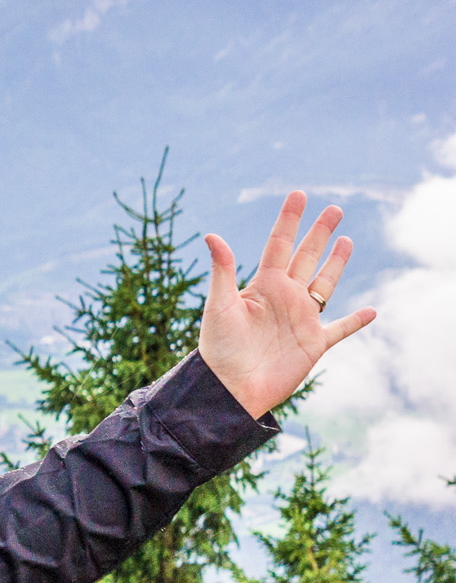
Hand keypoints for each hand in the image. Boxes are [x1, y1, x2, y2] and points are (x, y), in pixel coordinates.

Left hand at [199, 191, 376, 418]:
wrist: (230, 388)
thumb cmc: (219, 348)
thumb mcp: (219, 305)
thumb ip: (222, 270)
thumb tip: (212, 235)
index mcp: (263, 285)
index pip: (279, 244)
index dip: (289, 219)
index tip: (299, 194)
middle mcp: (284, 297)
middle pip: (306, 257)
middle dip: (320, 233)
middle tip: (334, 209)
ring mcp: (301, 319)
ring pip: (325, 284)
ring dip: (336, 264)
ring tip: (347, 241)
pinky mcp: (314, 343)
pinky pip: (341, 328)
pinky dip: (356, 321)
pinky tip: (371, 311)